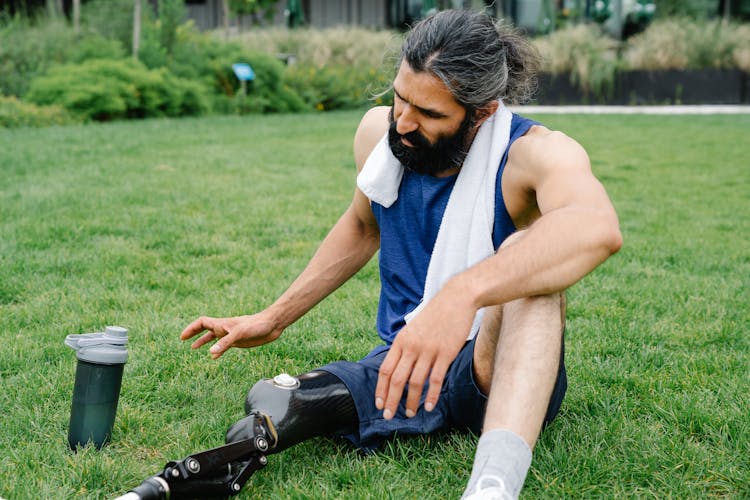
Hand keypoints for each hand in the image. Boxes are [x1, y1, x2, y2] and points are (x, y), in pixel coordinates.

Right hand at [180, 312, 281, 358]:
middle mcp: (225, 328)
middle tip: (183, 339)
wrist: (272, 325)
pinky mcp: (238, 340)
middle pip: (205, 329)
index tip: (182, 337)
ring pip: (213, 337)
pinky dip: (217, 350)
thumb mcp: (240, 334)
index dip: (191, 329)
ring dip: (203, 341)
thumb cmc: (257, 325)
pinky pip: (224, 345)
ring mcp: (231, 334)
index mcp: (222, 324)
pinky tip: (214, 356)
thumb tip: (211, 353)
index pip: (202, 323)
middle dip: (194, 333)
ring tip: (193, 348)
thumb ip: (225, 343)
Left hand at [374, 282, 476, 419]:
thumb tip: (399, 366)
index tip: (379, 404)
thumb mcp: (414, 328)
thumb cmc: (436, 314)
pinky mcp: (446, 353)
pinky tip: (429, 406)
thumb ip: (405, 346)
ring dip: (411, 402)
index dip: (381, 389)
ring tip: (410, 414)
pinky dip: (432, 396)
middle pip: (396, 380)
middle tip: (389, 416)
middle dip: (391, 401)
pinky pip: (435, 380)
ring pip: (415, 383)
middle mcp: (412, 347)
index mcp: (401, 341)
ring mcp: (428, 351)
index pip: (385, 370)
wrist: (457, 298)